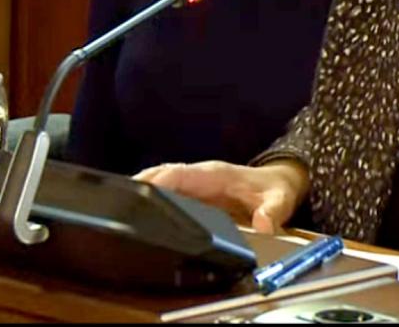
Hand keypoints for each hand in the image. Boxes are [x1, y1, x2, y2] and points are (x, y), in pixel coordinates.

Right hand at [135, 159, 308, 233]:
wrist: (280, 182)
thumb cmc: (277, 188)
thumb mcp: (280, 200)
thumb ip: (272, 212)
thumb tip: (264, 225)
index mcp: (216, 175)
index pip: (182, 173)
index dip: (160, 181)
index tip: (141, 190)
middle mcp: (201, 176)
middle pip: (164, 176)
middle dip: (141, 185)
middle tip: (118, 201)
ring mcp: (196, 184)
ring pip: (161, 182)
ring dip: (142, 190)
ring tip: (119, 205)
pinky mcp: (194, 193)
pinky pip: (168, 191)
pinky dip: (151, 197)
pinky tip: (137, 210)